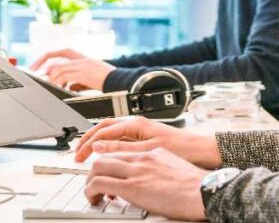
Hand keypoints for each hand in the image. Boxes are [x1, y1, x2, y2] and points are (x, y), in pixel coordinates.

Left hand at [30, 49, 114, 90]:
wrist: (123, 82)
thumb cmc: (110, 82)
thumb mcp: (93, 79)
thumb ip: (79, 81)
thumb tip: (69, 87)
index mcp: (84, 59)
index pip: (64, 51)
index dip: (51, 55)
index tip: (41, 63)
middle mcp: (82, 59)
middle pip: (58, 56)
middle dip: (43, 62)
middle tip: (34, 70)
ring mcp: (83, 65)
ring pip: (60, 67)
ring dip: (50, 76)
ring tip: (46, 83)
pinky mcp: (85, 73)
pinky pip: (66, 76)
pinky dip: (59, 81)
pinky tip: (56, 87)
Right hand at [75, 116, 222, 168]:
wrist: (201, 149)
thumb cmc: (181, 148)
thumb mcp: (147, 151)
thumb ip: (121, 148)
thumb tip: (99, 146)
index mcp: (135, 123)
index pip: (102, 131)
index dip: (87, 144)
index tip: (78, 156)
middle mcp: (136, 123)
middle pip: (104, 128)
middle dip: (87, 139)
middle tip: (77, 153)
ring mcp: (140, 129)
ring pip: (111, 132)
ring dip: (97, 141)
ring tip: (87, 153)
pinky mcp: (144, 136)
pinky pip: (120, 137)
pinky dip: (108, 144)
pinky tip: (106, 154)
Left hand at [85, 148, 207, 220]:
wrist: (203, 191)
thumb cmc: (196, 186)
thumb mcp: (175, 168)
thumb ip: (159, 168)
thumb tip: (152, 179)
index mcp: (153, 152)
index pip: (122, 150)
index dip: (109, 161)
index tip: (105, 172)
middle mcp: (142, 158)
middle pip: (106, 156)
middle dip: (94, 170)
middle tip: (93, 183)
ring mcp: (136, 171)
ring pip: (98, 167)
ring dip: (90, 181)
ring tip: (92, 193)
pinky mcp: (132, 187)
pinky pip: (100, 183)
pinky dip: (91, 190)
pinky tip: (94, 198)